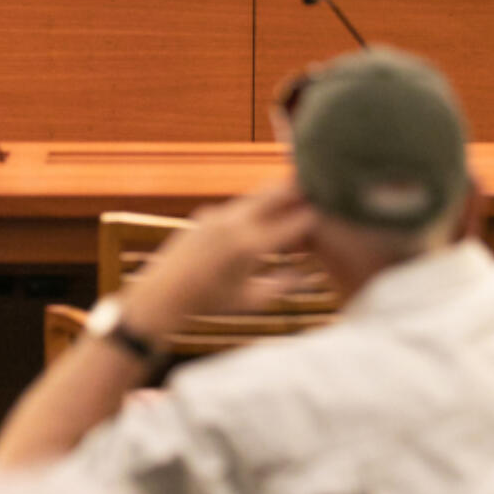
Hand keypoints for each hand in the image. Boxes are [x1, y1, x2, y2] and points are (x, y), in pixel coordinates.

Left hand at [123, 178, 318, 339]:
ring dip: (277, 199)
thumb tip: (310, 276)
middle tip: (320, 190)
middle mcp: (235, 222)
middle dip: (300, 190)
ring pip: (257, 196)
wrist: (162, 295)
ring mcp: (217, 214)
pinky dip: (256, 209)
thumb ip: (284, 285)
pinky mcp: (205, 214)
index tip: (331, 217)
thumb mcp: (251, 300)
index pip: (296, 221)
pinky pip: (238, 206)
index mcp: (251, 244)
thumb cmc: (208, 304)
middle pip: (277, 191)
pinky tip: (262, 221)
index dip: (317, 218)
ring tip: (295, 204)